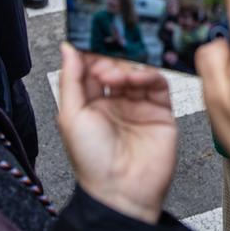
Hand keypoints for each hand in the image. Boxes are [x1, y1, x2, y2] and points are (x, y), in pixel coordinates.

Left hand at [56, 44, 177, 223]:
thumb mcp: (71, 116)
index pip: (92, 68)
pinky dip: (148, 75)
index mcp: (91, 104)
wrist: (122, 191)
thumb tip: (68, 47)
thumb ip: (71, 79)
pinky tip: (136, 79)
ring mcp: (139, 106)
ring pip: (137, 71)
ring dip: (126, 67)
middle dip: (111, 59)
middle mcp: (115, 102)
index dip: (92, 53)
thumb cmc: (92, 162)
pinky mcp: (161, 111)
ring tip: (116, 76)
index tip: (91, 39)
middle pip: (117, 66)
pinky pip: (158, 84)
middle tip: (105, 60)